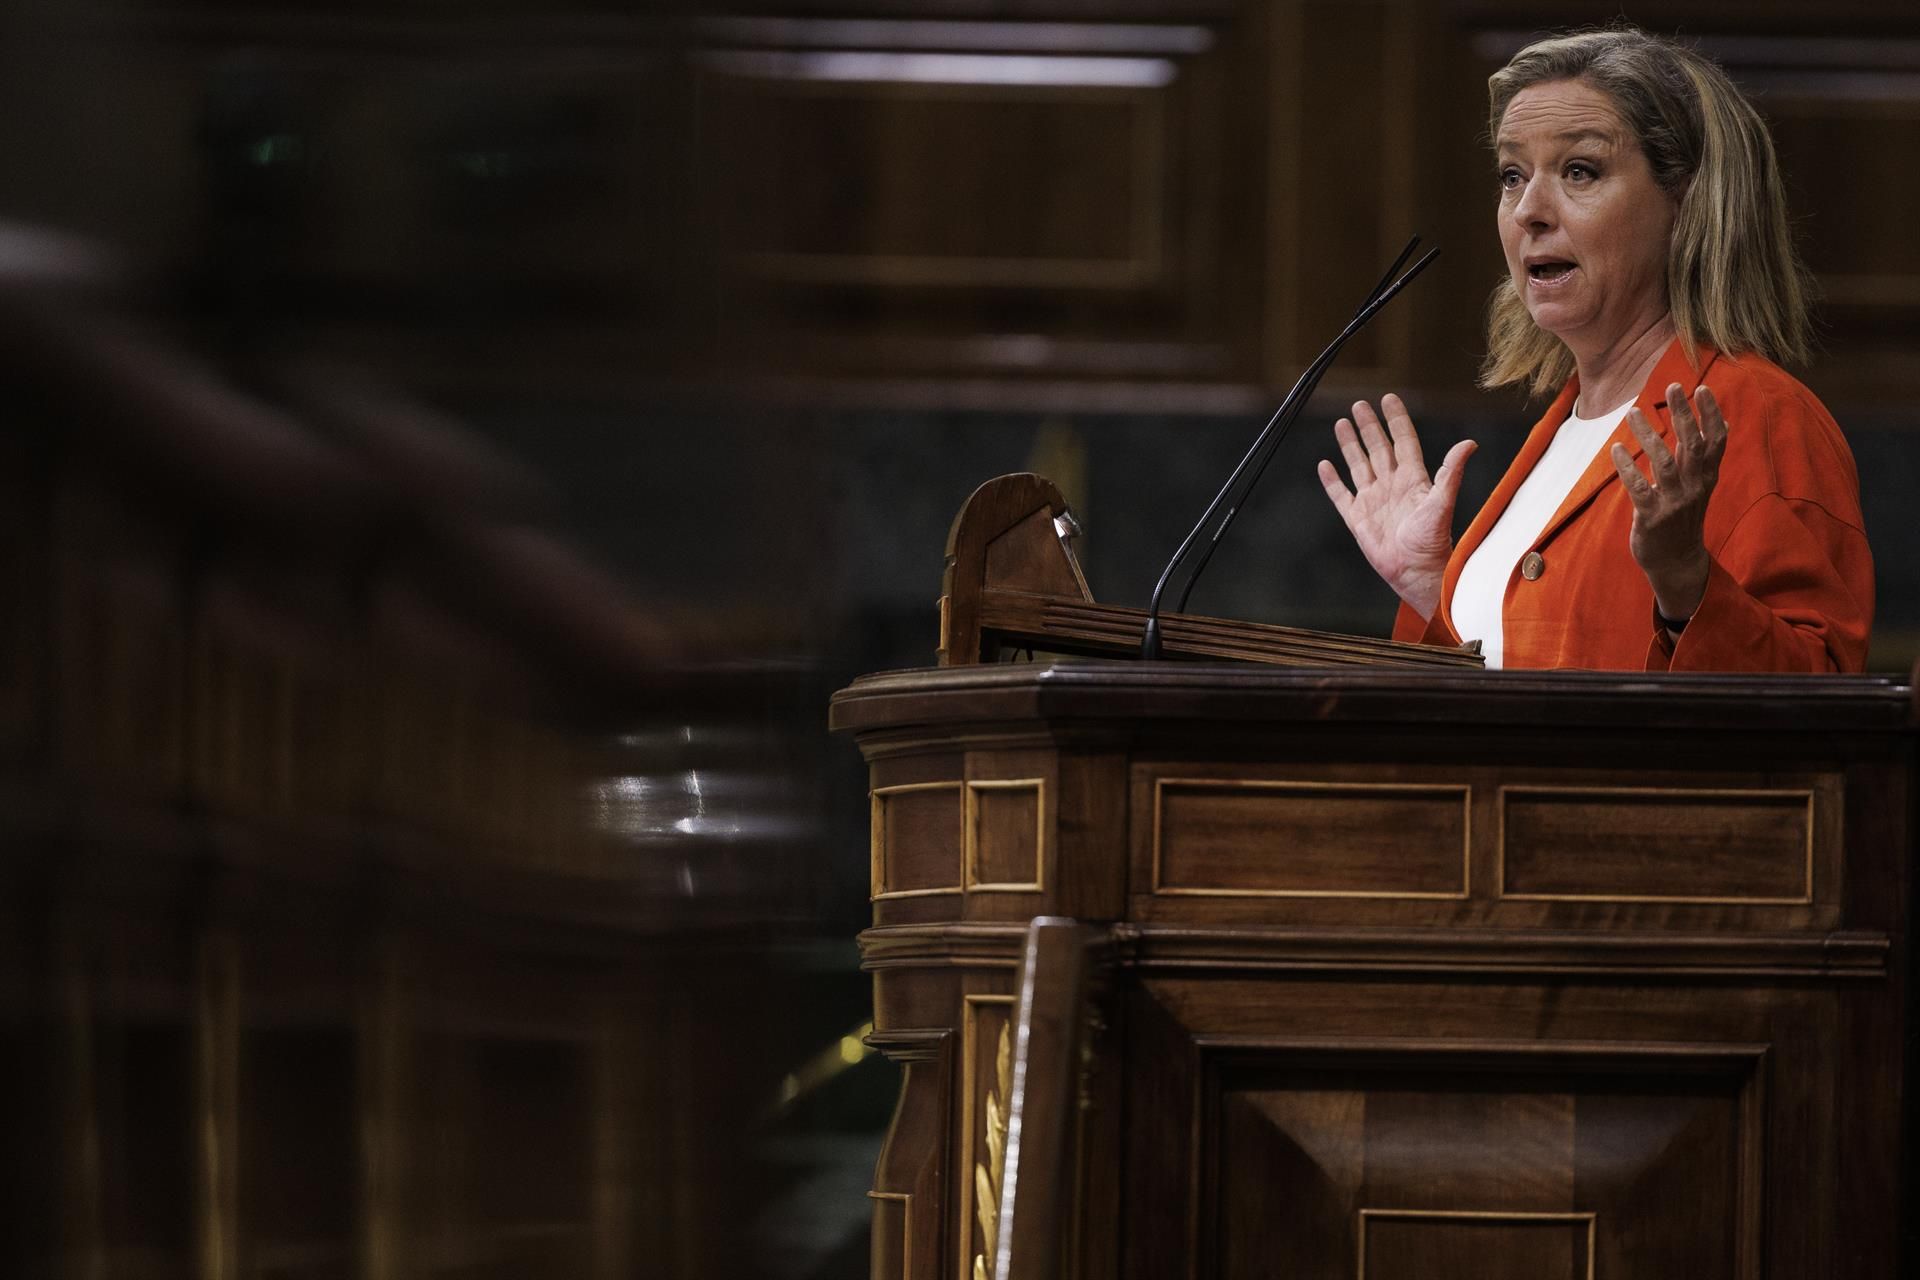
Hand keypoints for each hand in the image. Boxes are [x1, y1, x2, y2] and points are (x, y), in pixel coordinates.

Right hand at [1317, 394, 1475, 620]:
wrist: (1416, 572)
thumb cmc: (1433, 541)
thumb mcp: (1442, 503)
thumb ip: (1451, 473)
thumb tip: (1469, 444)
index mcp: (1413, 479)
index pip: (1403, 441)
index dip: (1396, 420)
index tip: (1388, 398)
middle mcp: (1392, 485)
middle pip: (1377, 448)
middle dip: (1368, 426)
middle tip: (1359, 404)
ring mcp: (1373, 501)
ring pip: (1358, 465)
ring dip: (1350, 445)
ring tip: (1341, 424)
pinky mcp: (1358, 518)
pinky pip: (1341, 495)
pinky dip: (1332, 480)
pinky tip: (1325, 465)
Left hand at [1610, 383, 1725, 624]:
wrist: (1677, 562)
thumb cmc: (1684, 518)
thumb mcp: (1700, 487)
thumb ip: (1703, 458)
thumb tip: (1720, 425)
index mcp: (1707, 477)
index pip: (1716, 441)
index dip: (1711, 414)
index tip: (1703, 388)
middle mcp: (1694, 487)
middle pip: (1692, 445)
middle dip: (1684, 414)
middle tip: (1673, 385)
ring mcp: (1673, 502)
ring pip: (1664, 462)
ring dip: (1648, 434)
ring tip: (1633, 411)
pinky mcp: (1651, 517)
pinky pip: (1638, 488)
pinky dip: (1626, 466)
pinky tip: (1615, 448)